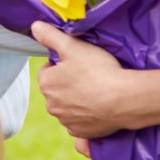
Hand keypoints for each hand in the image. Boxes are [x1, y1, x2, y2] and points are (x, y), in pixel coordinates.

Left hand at [31, 21, 132, 139]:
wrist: (124, 100)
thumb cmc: (97, 71)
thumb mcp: (73, 46)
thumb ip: (51, 36)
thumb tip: (34, 27)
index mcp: (46, 84)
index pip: (48, 71)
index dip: (63, 65)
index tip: (79, 63)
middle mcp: (51, 105)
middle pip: (58, 90)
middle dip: (69, 84)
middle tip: (90, 77)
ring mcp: (66, 121)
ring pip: (69, 107)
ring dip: (78, 101)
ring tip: (97, 92)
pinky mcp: (82, 133)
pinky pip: (81, 123)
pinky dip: (87, 117)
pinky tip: (99, 109)